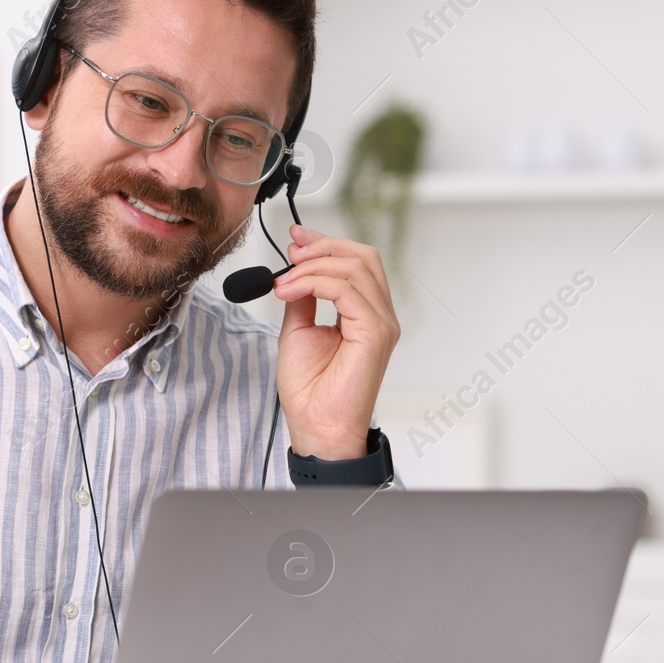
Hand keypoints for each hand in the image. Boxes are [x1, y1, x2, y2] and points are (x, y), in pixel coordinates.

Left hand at [272, 224, 399, 459]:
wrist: (315, 425)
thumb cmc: (310, 389)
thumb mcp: (298, 329)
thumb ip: (303, 297)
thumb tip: (295, 268)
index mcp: (365, 314)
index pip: (356, 263)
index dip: (326, 243)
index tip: (294, 237)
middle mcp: (380, 316)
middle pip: (362, 257)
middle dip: (323, 246)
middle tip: (290, 250)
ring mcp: (381, 324)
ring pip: (354, 268)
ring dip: (312, 266)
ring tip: (282, 281)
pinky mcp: (375, 334)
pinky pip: (346, 290)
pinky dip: (313, 282)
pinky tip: (289, 291)